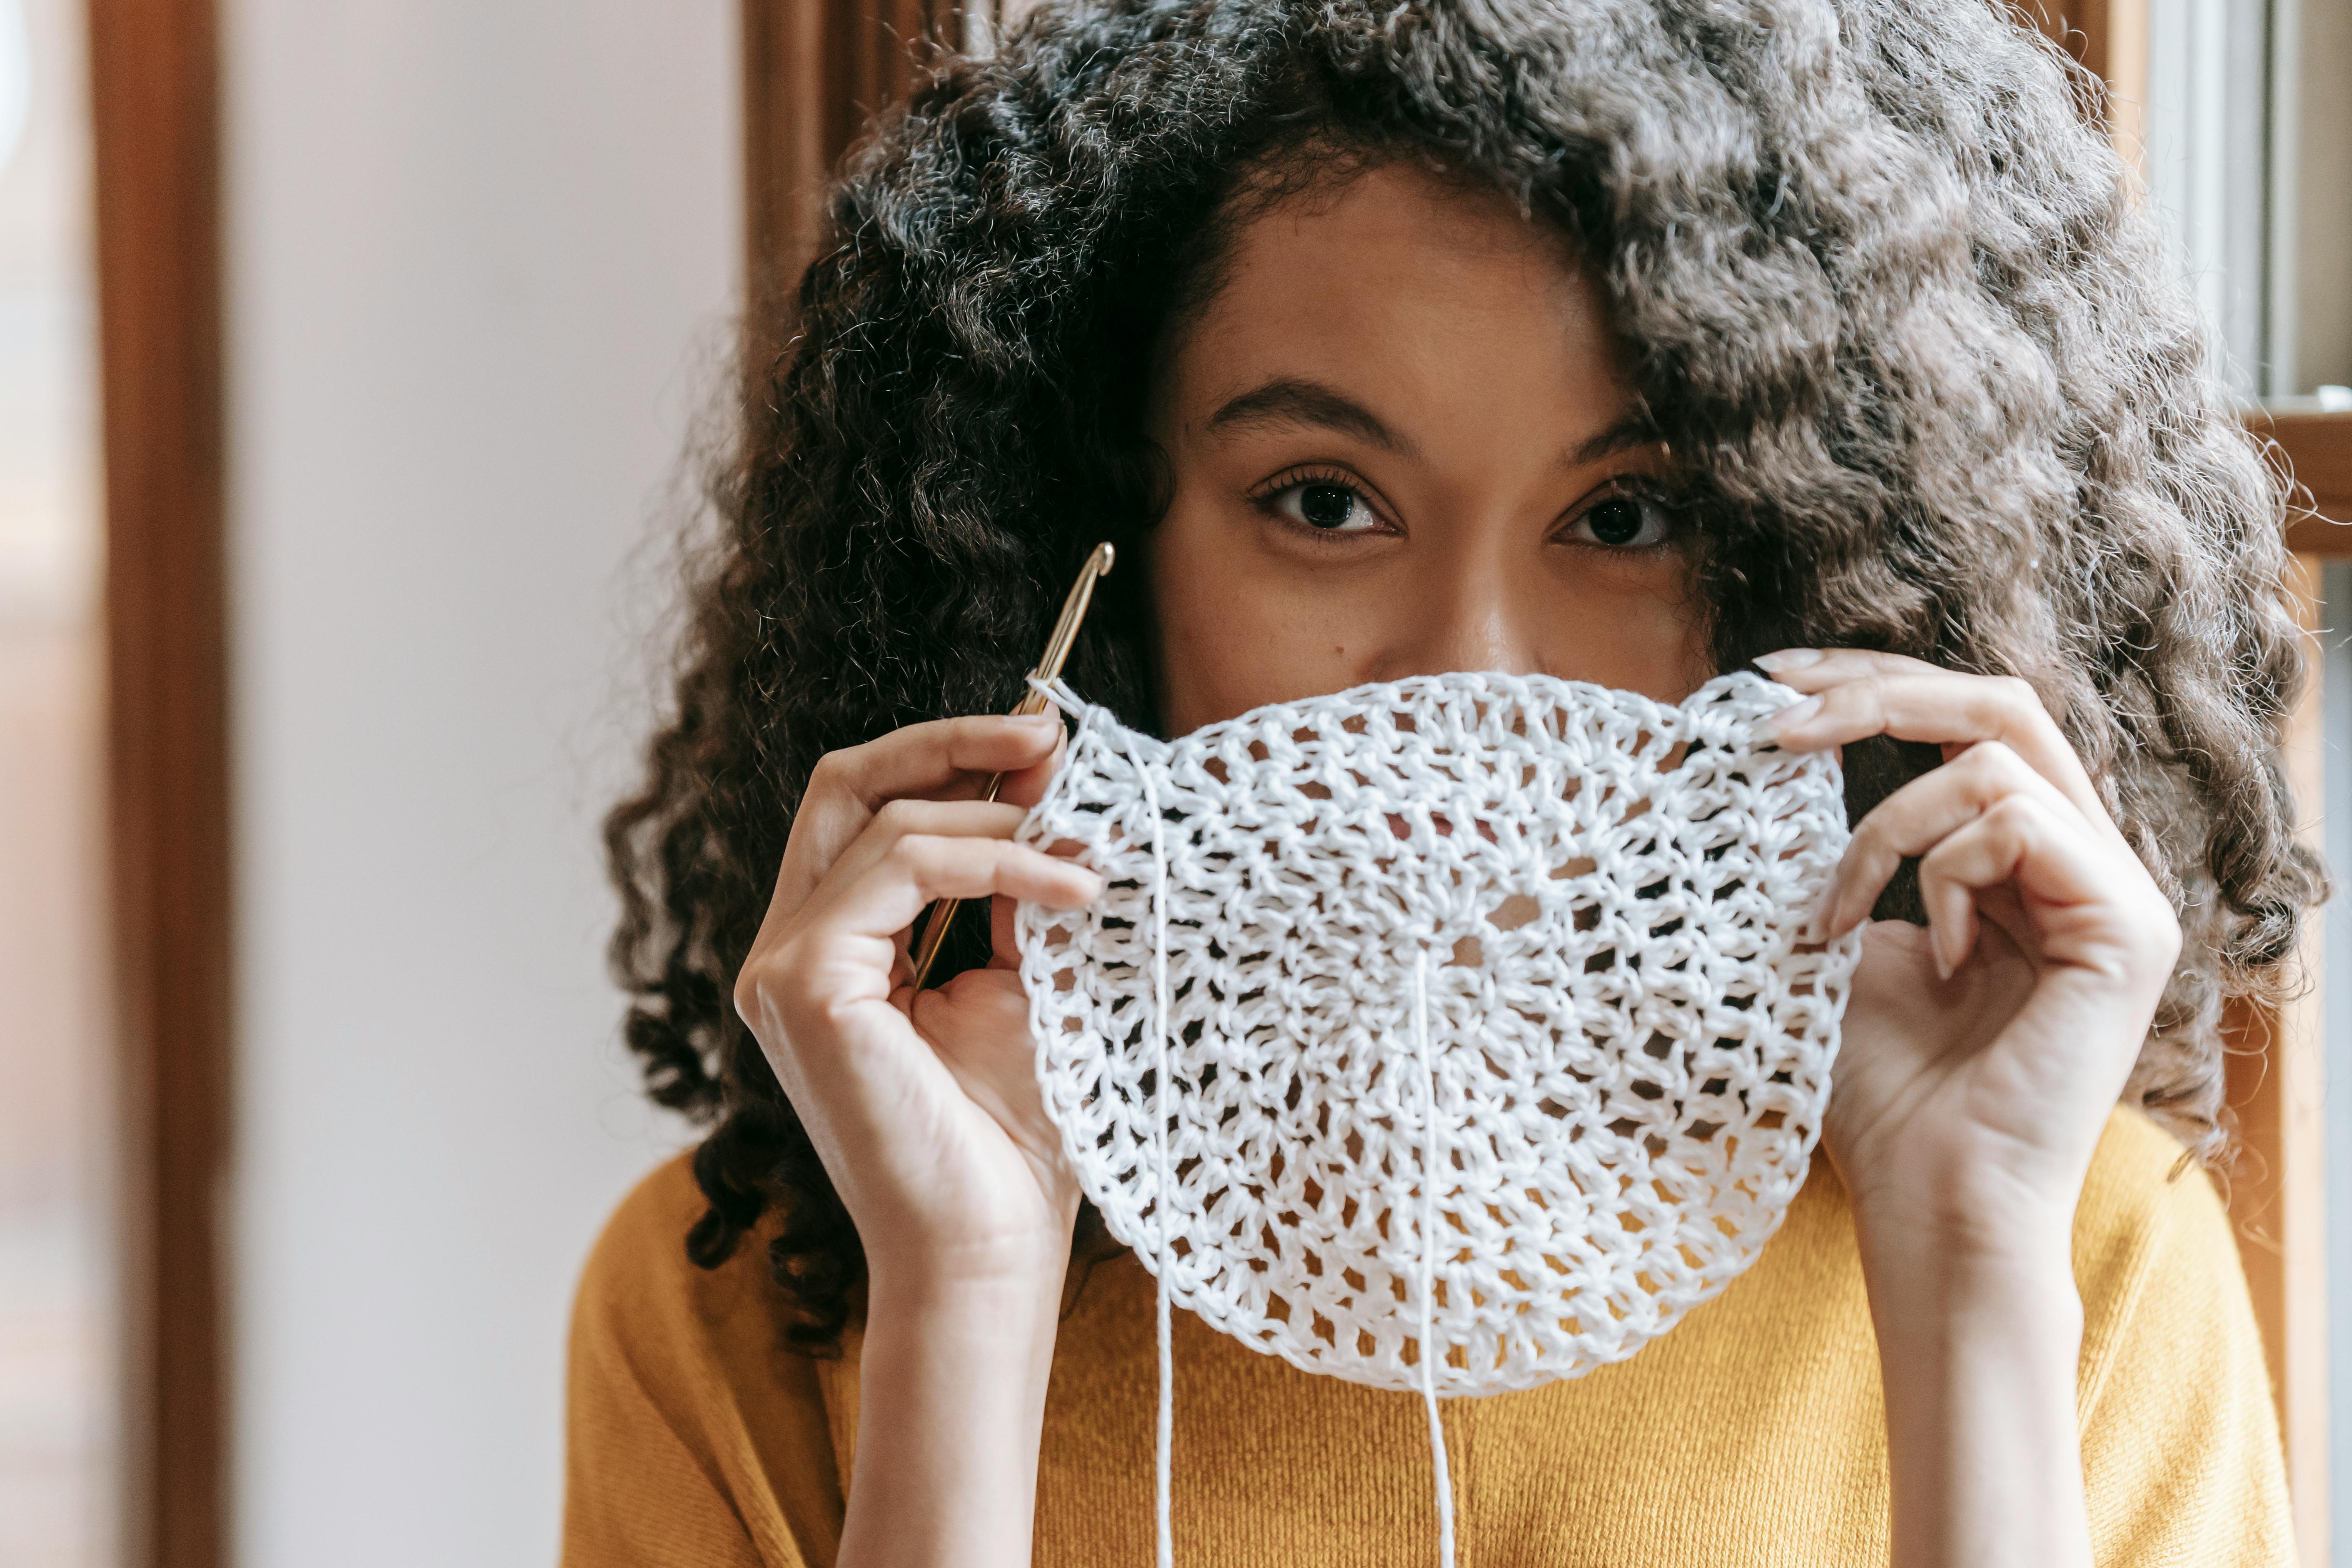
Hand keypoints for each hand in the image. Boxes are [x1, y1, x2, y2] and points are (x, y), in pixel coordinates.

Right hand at [730, 713, 1100, 1297]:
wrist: (988, 1246)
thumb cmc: (1010, 1139)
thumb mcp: (1020, 978)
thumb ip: (1015, 890)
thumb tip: (1052, 789)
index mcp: (830, 950)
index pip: (868, 811)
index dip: (954, 762)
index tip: (1050, 748)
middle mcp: (789, 951)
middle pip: (845, 785)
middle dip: (952, 744)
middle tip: (1048, 734)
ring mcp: (782, 967)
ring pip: (886, 823)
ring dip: (1002, 819)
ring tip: (1087, 849)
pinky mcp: (801, 984)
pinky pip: (903, 871)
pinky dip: (996, 861)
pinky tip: (1069, 887)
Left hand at [1756, 648, 2181, 1252]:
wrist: (1929, 1197)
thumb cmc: (1878, 1090)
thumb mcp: (1840, 935)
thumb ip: (1840, 847)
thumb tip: (1779, 744)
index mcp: (2024, 862)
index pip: (1966, 722)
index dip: (1869, 680)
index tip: (1769, 682)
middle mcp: (2084, 863)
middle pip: (1999, 703)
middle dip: (1873, 693)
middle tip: (1775, 717)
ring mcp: (2119, 893)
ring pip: (1991, 761)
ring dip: (1882, 830)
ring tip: (1840, 921)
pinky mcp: (2127, 927)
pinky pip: (2017, 822)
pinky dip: (1943, 876)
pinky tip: (1939, 960)